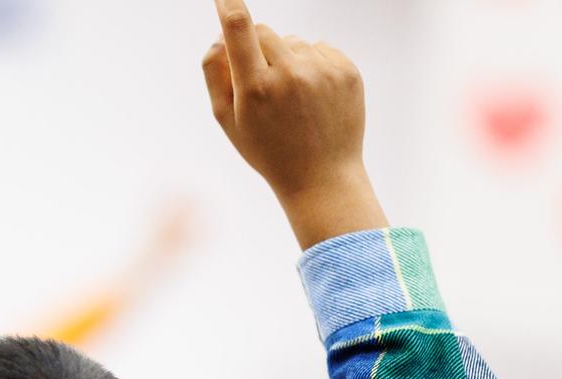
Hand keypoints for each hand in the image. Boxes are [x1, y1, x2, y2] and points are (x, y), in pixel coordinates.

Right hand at [203, 0, 389, 248]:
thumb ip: (215, 74)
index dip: (228, 4)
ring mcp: (322, 71)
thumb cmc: (267, 150)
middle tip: (260, 85)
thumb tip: (219, 36)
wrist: (322, 178)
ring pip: (293, 41)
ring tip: (292, 100)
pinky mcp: (347, 70)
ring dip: (286, 60)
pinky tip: (312, 97)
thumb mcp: (227, 121)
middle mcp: (290, 74)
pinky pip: (319, 49)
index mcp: (255, 88)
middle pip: (265, 31)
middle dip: (257, 48)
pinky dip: (312, 65)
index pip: (238, 28)